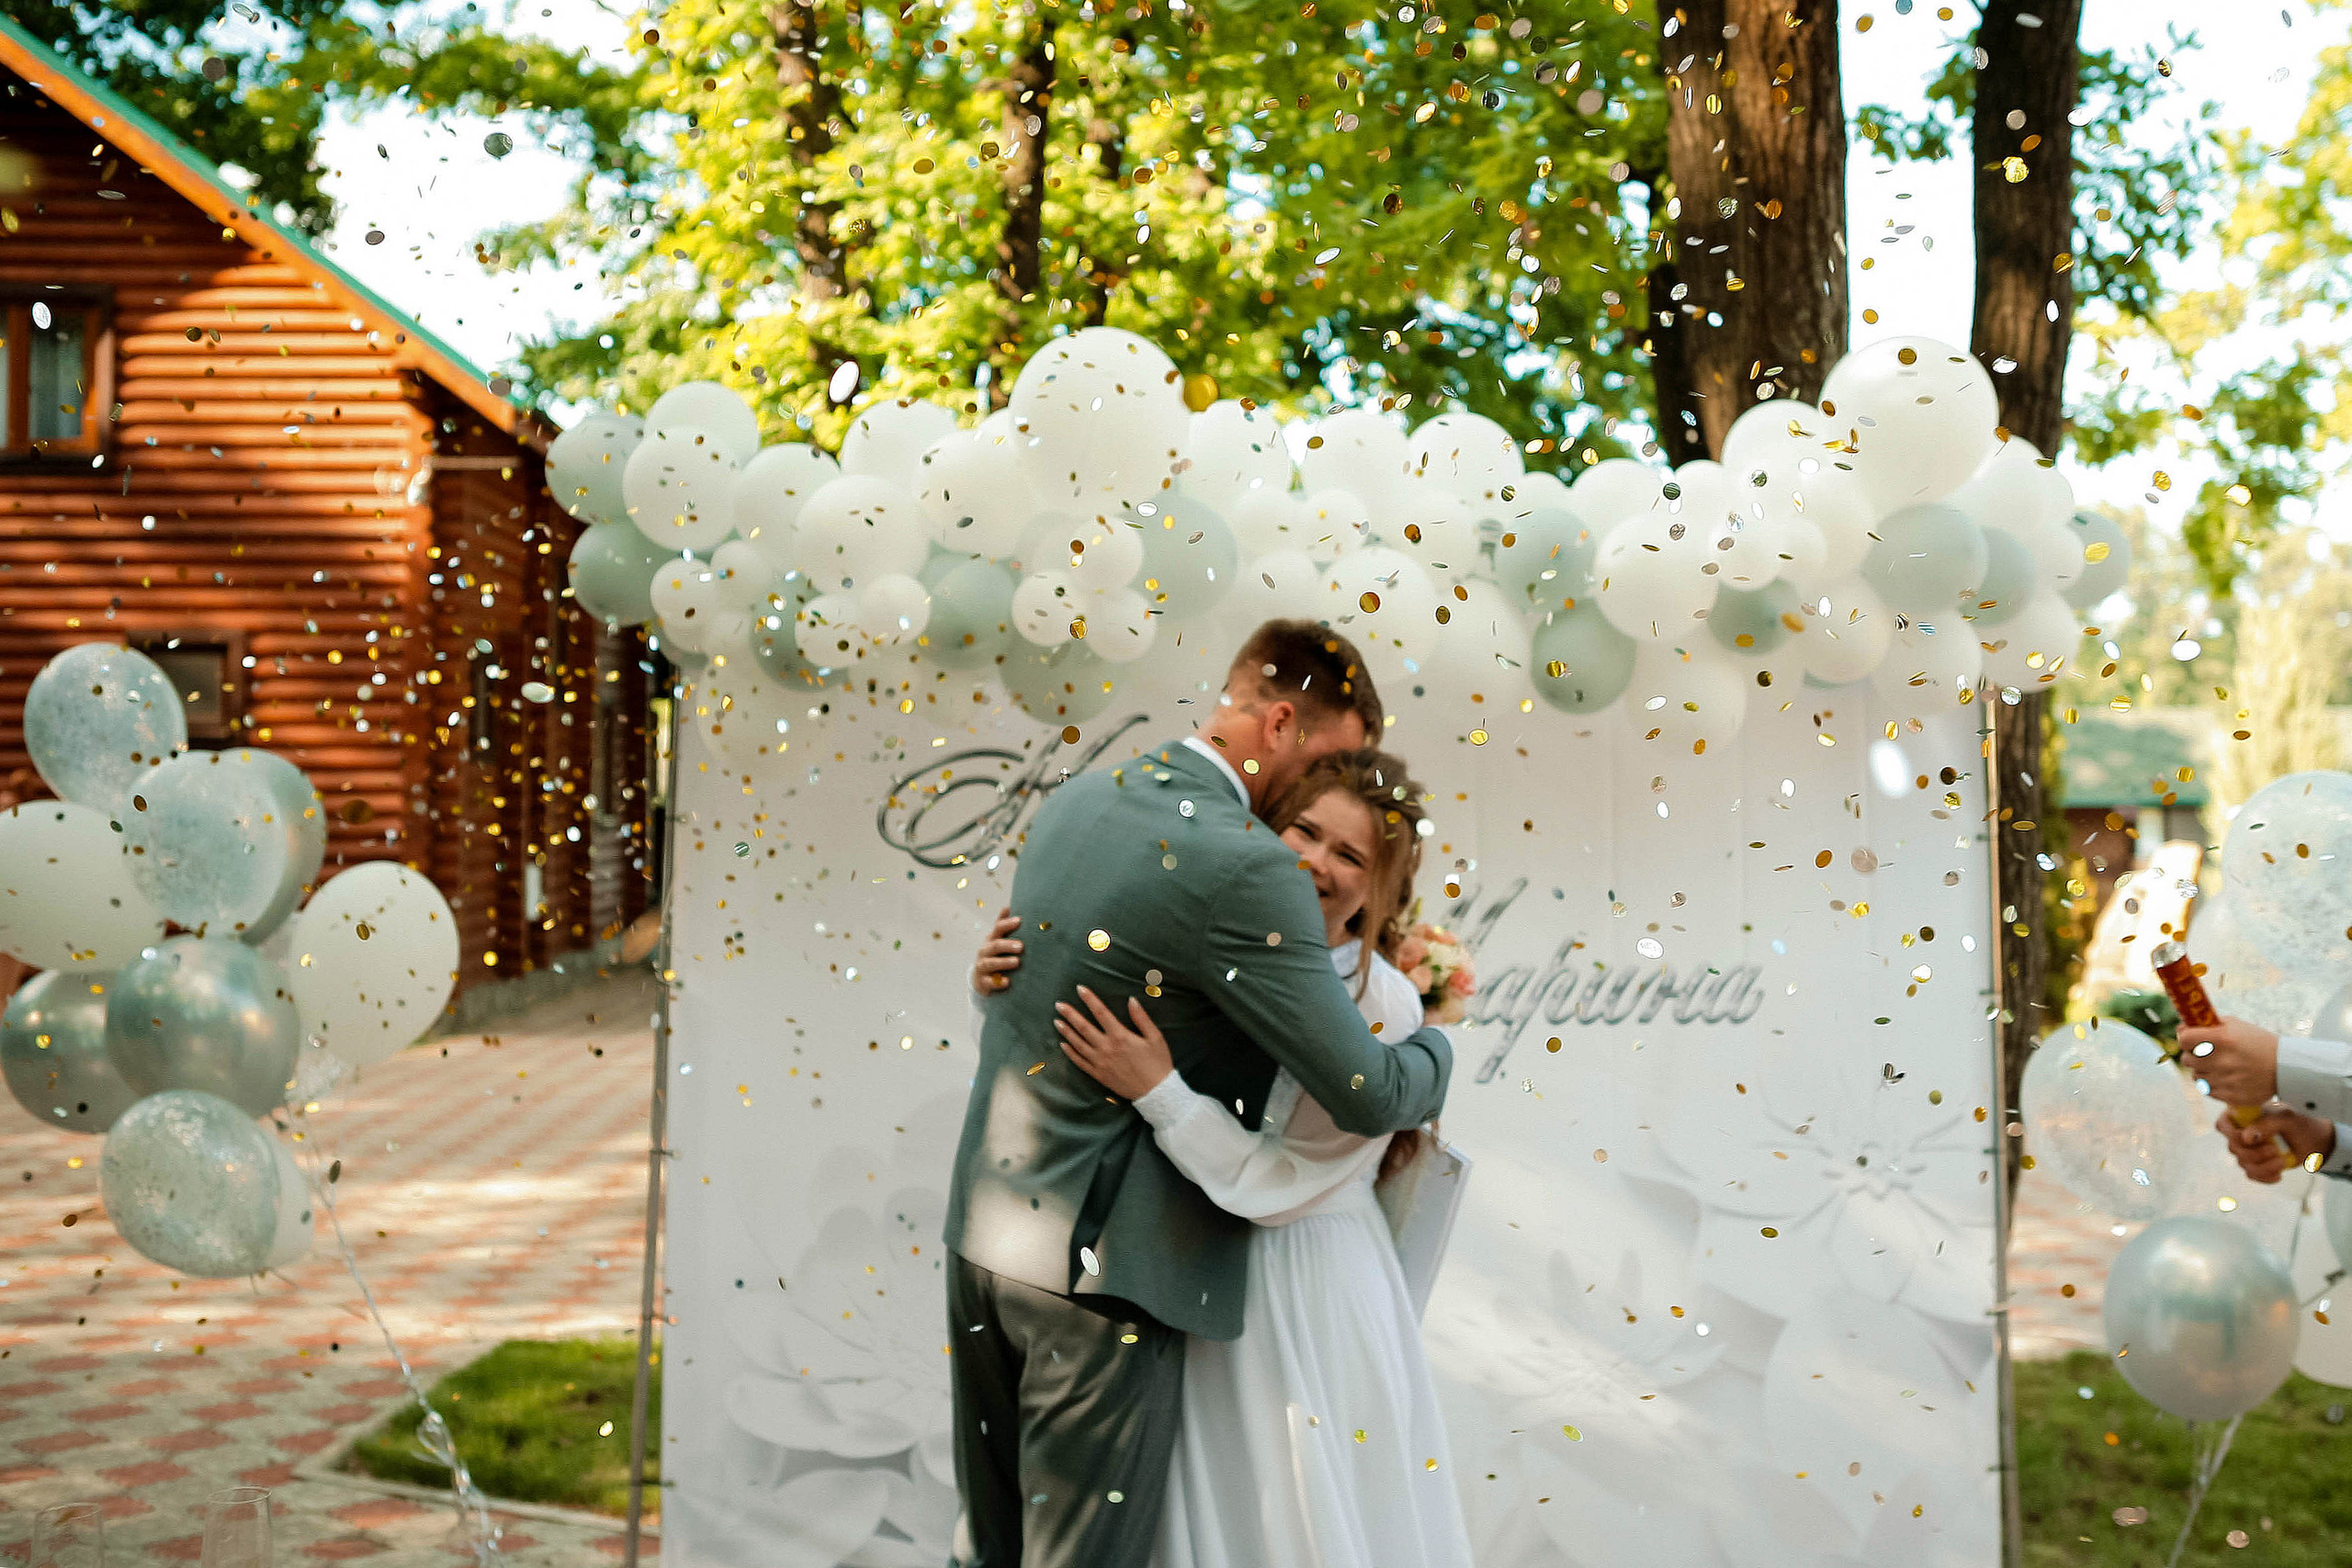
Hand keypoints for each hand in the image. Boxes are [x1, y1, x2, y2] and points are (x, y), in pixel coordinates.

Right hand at [970, 908, 1021, 997]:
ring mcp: (982, 967)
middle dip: (1007, 945)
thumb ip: (1002, 926)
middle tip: (1022, 946)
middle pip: (994, 946)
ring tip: (1017, 962)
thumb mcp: (997, 940)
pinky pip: (989, 982)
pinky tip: (1007, 981)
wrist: (980, 979)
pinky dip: (997, 982)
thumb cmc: (994, 955)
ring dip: (1003, 962)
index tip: (1019, 920)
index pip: (997, 929)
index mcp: (991, 940)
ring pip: (990, 963)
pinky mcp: (982, 982)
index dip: (1007, 924)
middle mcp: (984, 952)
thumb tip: (1008, 906)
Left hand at [1054, 985, 1174, 1100]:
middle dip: (1070, 1014)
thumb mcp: (1155, 1037)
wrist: (1156, 1092)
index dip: (1090, 999)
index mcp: (1120, 1036)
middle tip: (1059, 1005)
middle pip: (1084, 1027)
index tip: (1080, 989)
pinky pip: (1080, 1062)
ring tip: (1057, 1021)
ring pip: (1078, 1044)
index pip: (1101, 1013)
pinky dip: (1070, 1053)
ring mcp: (1100, 1062)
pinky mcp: (1098, 1074)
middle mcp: (1106, 1048)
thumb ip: (1141, 1018)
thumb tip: (1131, 1000)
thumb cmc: (1158, 1063)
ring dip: (1066, 1032)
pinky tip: (1063, 1045)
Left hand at [2177, 1015, 2280, 1104]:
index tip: (2191, 1039)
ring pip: (2196, 1076)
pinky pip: (2207, 1090)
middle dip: (2194, 1055)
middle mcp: (2221, 1060)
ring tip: (2221, 1066)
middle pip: (2186, 1059)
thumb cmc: (2258, 1043)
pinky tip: (2227, 1077)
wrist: (2286, 1068)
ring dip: (2204, 1070)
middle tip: (2208, 1053)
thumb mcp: (2235, 1025)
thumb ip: (2208, 1025)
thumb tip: (2181, 1028)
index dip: (2185, 1038)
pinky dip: (2213, 1084)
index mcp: (2222, 1039)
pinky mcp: (2230, 1097)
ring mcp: (2225, 1080)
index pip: (2183, 1039)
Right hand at [2215, 1106, 2333, 1183]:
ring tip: (2282, 1161)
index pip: (2223, 1124)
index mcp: (2243, 1115)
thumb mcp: (2286, 1119)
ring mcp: (2247, 1150)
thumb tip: (2246, 1137)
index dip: (2232, 1134)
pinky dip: (2266, 1177)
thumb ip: (2266, 1124)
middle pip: (2233, 1147)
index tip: (2251, 1139)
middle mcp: (2241, 1132)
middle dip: (2255, 1153)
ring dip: (2264, 1166)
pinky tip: (2278, 1173)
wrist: (2314, 1143)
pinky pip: (2252, 1175)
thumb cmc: (2299, 1125)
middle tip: (2275, 1150)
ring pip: (2243, 1163)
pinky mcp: (2255, 1165)